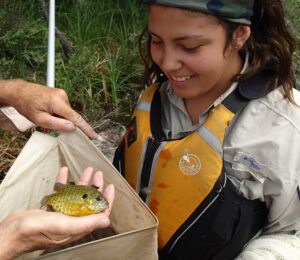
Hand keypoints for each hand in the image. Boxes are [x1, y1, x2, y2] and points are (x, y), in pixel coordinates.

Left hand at [0, 79, 97, 138]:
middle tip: (49, 124)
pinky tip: (48, 112)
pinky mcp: (61, 94)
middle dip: (65, 123)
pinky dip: (59, 113)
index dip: (86, 128)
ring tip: (45, 115)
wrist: (19, 91)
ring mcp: (62, 94)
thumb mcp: (39, 119)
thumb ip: (57, 124)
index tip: (94, 136)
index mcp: (58, 102)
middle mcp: (63, 96)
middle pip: (71, 116)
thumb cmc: (26, 105)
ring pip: (67, 113)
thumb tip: (73, 127)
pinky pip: (64, 108)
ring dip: (60, 118)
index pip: (76, 118)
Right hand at [0, 167, 114, 259]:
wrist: (12, 232)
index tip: (110, 187)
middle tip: (97, 174)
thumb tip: (106, 220)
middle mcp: (72, 219)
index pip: (98, 213)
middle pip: (88, 200)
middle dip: (95, 186)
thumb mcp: (63, 225)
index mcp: (78, 225)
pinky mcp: (51, 208)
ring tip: (87, 170)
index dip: (106, 200)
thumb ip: (85, 223)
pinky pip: (61, 192)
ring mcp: (62, 213)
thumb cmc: (36, 231)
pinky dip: (63, 181)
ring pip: (76, 195)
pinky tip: (64, 171)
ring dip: (81, 182)